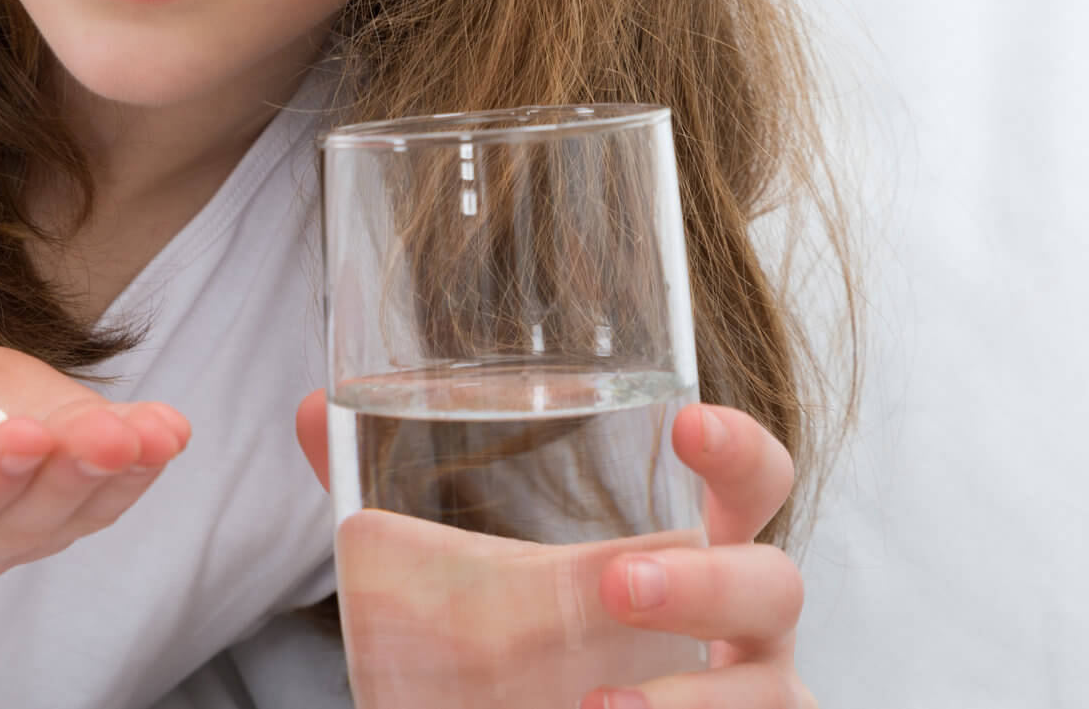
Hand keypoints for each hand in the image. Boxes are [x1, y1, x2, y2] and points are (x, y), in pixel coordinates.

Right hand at [0, 301, 190, 585]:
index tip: (27, 436)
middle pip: (7, 524)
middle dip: (65, 480)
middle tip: (110, 437)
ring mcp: (4, 512)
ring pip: (64, 513)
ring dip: (117, 474)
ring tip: (155, 434)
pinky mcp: (52, 476)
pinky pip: (100, 487)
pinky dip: (140, 459)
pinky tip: (167, 429)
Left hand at [293, 390, 812, 707]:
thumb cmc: (547, 658)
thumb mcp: (481, 590)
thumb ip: (401, 511)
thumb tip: (312, 410)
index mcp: (697, 551)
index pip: (753, 480)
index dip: (737, 447)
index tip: (685, 421)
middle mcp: (742, 628)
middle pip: (776, 584)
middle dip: (706, 583)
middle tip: (616, 583)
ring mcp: (754, 703)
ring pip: (773, 696)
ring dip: (691, 704)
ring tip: (597, 708)